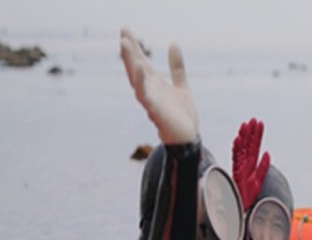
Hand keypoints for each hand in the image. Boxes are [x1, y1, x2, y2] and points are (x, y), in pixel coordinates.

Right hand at [119, 28, 197, 144]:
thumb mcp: (181, 86)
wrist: (188, 138)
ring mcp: (150, 100)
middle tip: (123, 31)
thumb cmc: (182, 115)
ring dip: (130, 61)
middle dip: (129, 50)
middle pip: (136, 67)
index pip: (141, 62)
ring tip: (125, 43)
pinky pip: (145, 95)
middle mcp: (149, 91)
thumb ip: (176, 67)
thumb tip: (173, 43)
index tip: (126, 30)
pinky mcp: (154, 111)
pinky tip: (139, 67)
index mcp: (154, 84)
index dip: (135, 47)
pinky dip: (141, 81)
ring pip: (136, 78)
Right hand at [232, 118, 270, 210]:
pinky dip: (237, 148)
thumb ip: (263, 167)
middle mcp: (245, 163)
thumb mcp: (260, 180)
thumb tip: (267, 153)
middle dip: (250, 132)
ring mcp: (239, 166)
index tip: (260, 123)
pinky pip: (236, 158)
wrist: (241, 207)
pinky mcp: (236, 171)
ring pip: (241, 148)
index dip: (257, 135)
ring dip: (243, 137)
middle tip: (253, 120)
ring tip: (245, 125)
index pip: (255, 146)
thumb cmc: (248, 195)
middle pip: (247, 145)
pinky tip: (238, 140)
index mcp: (251, 164)